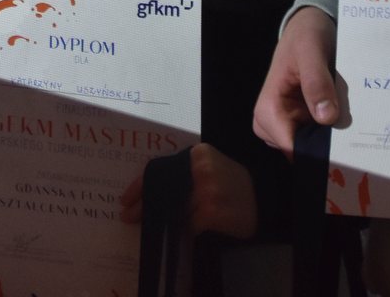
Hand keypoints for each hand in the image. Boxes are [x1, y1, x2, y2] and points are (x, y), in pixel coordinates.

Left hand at [119, 143, 257, 239]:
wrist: (265, 199)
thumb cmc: (233, 182)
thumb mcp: (209, 167)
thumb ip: (183, 173)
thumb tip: (149, 192)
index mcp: (197, 154)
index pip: (158, 169)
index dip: (138, 187)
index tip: (124, 200)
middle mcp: (199, 169)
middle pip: (161, 190)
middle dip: (143, 206)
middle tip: (128, 217)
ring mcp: (206, 191)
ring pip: (172, 209)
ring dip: (161, 221)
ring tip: (151, 227)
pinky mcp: (212, 211)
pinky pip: (187, 225)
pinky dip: (182, 231)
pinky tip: (179, 234)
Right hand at [251, 7, 346, 154]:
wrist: (308, 26)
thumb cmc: (305, 36)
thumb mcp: (311, 52)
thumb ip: (316, 82)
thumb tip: (325, 118)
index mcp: (268, 108)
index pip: (290, 147)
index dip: (318, 155)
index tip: (347, 158)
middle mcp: (271, 121)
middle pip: (300, 153)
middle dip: (327, 151)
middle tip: (357, 146)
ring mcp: (287, 122)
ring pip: (310, 148)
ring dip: (332, 143)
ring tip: (356, 133)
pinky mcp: (300, 121)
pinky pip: (317, 138)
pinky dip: (332, 135)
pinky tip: (349, 127)